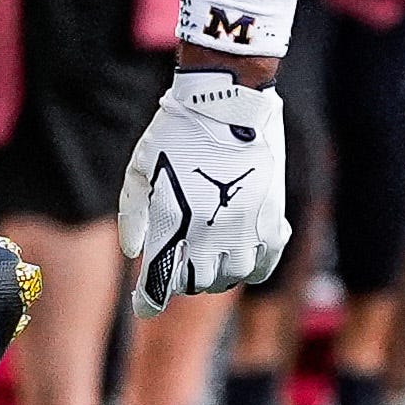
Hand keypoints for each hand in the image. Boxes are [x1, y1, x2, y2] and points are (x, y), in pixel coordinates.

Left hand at [120, 68, 289, 311]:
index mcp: (172, 225)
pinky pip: (263, 263)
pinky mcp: (271, 219)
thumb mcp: (140, 168)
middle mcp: (209, 235)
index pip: (159, 286)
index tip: (144, 304)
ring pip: (230, 278)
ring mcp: (244, 229)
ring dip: (216, 274)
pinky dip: (250, 267)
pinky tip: (240, 254)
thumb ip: (133, 215)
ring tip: (209, 257)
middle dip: (181, 279)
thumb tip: (135, 252)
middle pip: (195, 284)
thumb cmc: (176, 131)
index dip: (149, 301)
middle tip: (178, 262)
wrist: (227, 100)